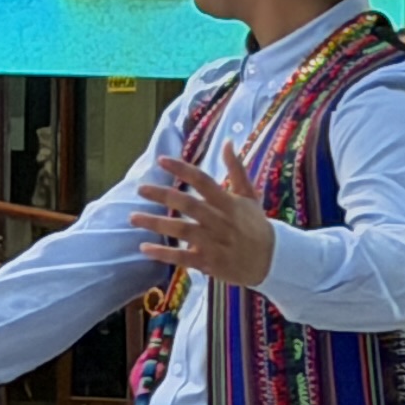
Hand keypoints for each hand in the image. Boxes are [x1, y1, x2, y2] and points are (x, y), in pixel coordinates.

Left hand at [137, 150, 278, 288]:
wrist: (271, 260)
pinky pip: (182, 257)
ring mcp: (213, 242)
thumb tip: (228, 142)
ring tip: (133, 217)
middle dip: (162, 195)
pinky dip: (163, 254)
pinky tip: (144, 248)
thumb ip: (236, 169)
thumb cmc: (256, 225)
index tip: (161, 160)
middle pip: (187, 204)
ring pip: (181, 230)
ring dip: (156, 223)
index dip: (182, 169)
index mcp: (228, 202)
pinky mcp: (208, 262)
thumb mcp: (250, 196)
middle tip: (140, 188)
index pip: (202, 181)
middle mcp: (219, 220)